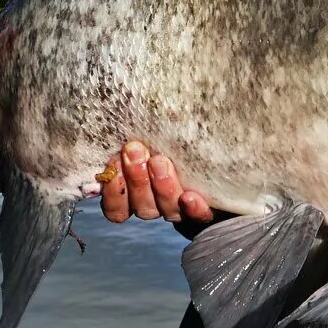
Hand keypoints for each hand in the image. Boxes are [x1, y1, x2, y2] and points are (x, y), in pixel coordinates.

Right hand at [99, 139, 213, 223]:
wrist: (214, 167)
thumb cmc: (167, 141)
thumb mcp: (149, 138)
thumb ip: (130, 135)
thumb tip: (113, 111)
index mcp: (135, 196)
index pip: (117, 208)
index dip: (112, 191)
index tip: (113, 162)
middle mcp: (156, 206)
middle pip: (141, 206)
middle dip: (136, 178)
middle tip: (134, 149)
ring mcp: (180, 208)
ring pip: (166, 209)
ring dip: (161, 185)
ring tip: (160, 160)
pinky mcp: (205, 210)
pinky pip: (198, 216)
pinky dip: (193, 208)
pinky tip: (190, 197)